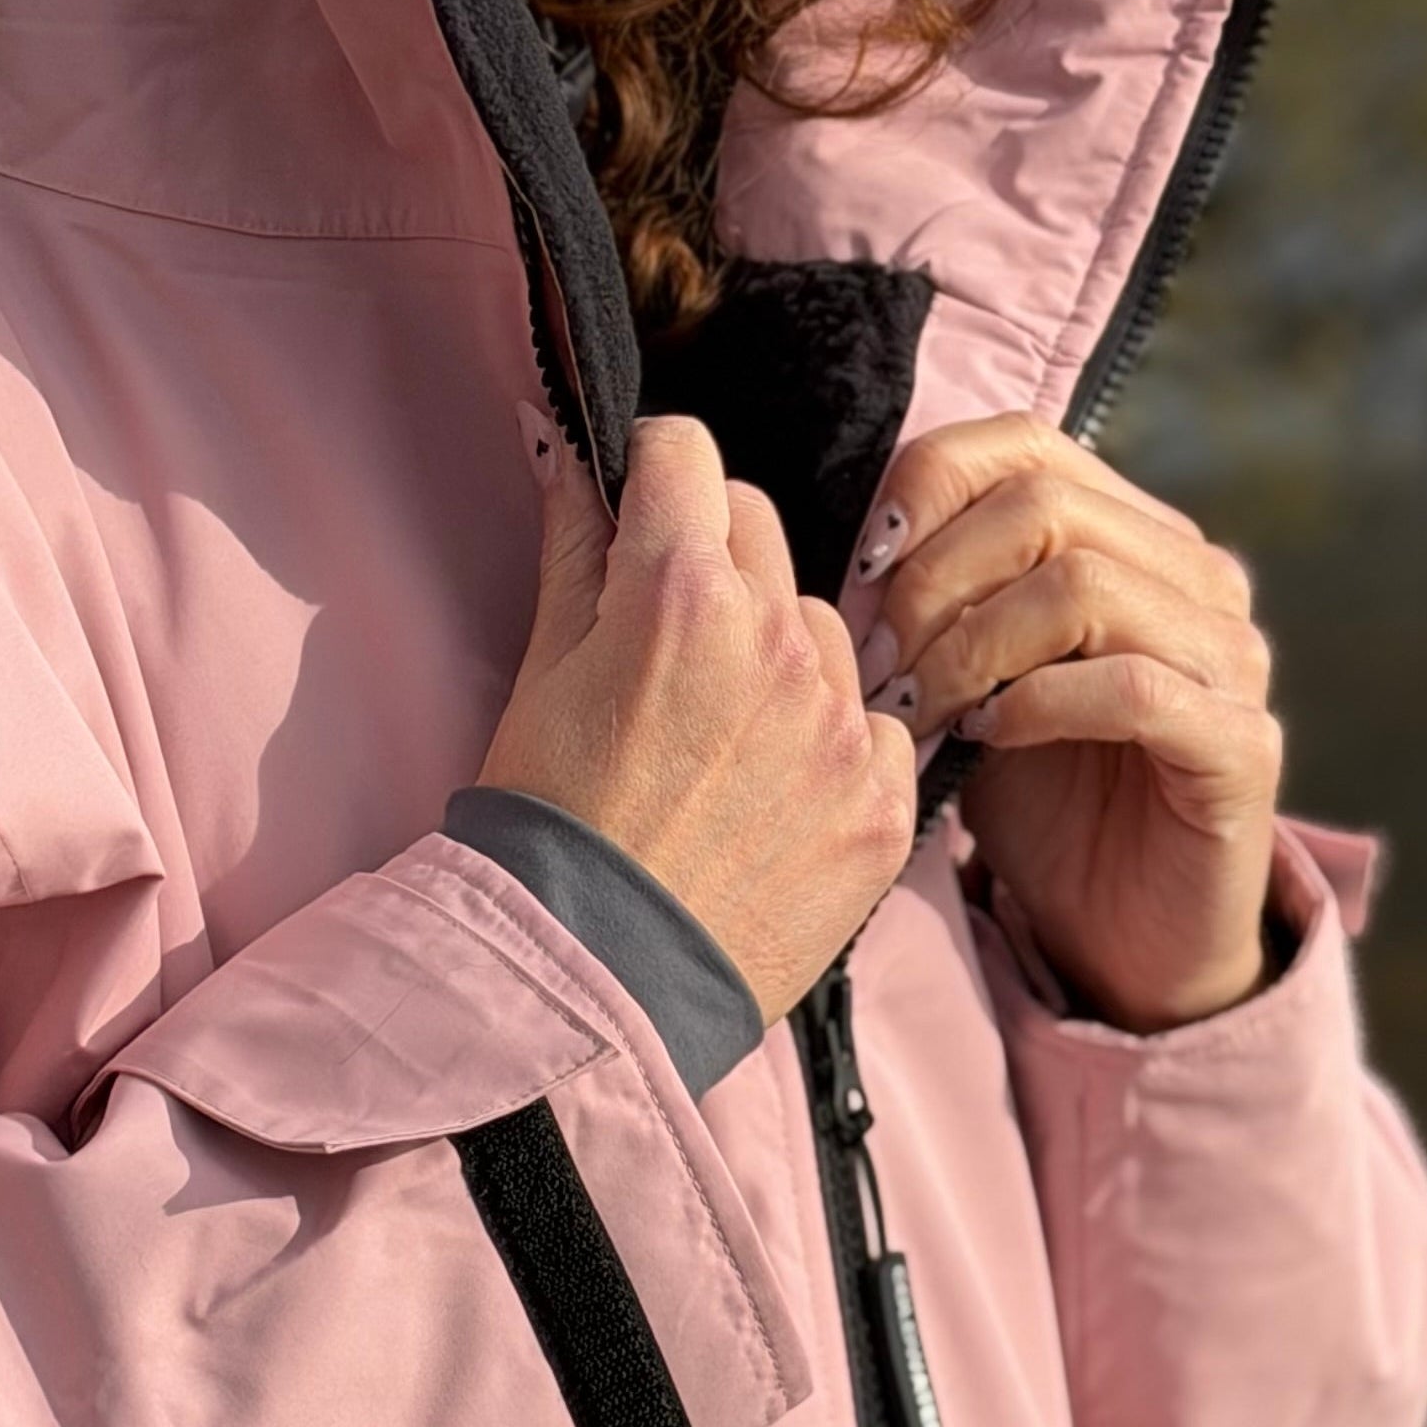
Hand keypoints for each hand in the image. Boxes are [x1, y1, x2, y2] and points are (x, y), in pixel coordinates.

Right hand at [479, 416, 919, 1022]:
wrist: (595, 983)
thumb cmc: (550, 827)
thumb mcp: (543, 668)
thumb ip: (572, 543)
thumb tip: (564, 444)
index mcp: (679, 592)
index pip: (685, 453)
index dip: (651, 471)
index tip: (638, 506)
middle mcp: (777, 638)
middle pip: (755, 523)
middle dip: (708, 554)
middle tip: (666, 635)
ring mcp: (841, 722)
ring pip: (821, 621)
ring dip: (779, 646)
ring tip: (719, 733)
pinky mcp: (883, 800)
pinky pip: (876, 720)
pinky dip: (834, 738)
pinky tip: (776, 790)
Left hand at [862, 414, 1280, 1031]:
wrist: (1117, 934)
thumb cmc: (1033, 793)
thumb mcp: (965, 672)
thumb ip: (932, 596)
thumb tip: (852, 545)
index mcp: (1131, 531)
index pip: (1025, 441)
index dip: (929, 485)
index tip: (859, 564)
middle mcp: (1195, 574)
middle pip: (1044, 503)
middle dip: (933, 578)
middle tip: (875, 661)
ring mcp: (1231, 655)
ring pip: (1082, 587)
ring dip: (971, 647)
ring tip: (917, 709)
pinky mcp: (1242, 743)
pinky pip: (1132, 689)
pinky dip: (1037, 705)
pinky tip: (988, 739)